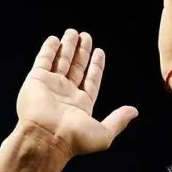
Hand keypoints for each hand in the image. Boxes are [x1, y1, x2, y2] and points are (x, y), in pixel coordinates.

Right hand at [16, 30, 137, 157]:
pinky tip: (54, 39)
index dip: (96, 66)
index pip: (91, 81)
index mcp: (81, 106)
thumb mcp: (104, 133)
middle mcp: (66, 95)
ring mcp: (51, 86)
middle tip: (86, 36)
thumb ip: (118, 120)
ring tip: (73, 32)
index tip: (100, 52)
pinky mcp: (37, 79)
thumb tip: (134, 112)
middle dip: (82, 52)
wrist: (46, 137)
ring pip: (61, 61)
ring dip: (67, 46)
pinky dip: (49, 49)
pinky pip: (44, 60)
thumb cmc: (74, 139)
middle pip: (76, 68)